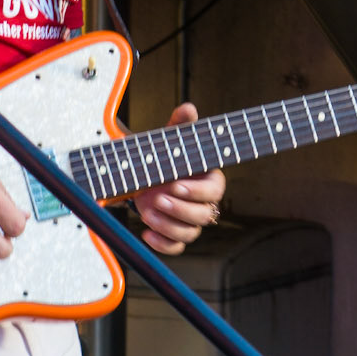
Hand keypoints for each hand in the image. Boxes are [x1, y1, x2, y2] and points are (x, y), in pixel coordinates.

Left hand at [133, 103, 225, 253]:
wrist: (142, 173)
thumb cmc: (162, 156)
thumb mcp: (168, 139)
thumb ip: (180, 125)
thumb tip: (188, 108)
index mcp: (207, 180)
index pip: (214, 191)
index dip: (196, 192)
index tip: (176, 185)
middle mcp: (201, 203)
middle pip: (204, 216)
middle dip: (180, 210)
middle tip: (158, 199)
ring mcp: (187, 221)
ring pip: (190, 233)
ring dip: (169, 227)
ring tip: (148, 214)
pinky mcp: (173, 234)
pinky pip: (175, 247)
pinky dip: (161, 243)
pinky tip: (146, 232)